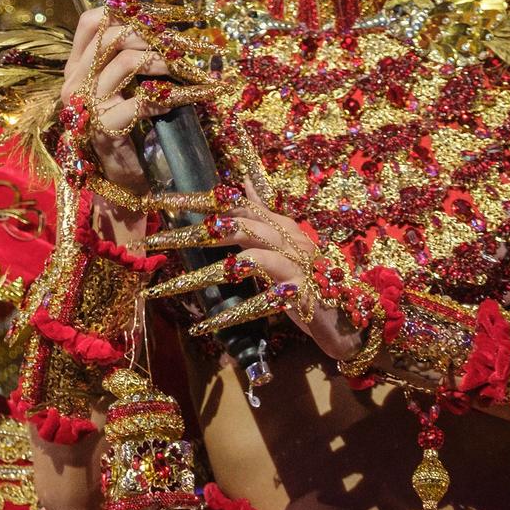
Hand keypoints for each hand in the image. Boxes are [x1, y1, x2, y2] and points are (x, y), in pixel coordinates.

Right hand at [60, 7, 174, 196]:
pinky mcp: (106, 127)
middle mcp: (74, 83)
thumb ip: (129, 59)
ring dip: (163, 60)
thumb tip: (163, 26)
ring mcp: (86, 105)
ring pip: (125, 60)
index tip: (162, 15)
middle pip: (111, 35)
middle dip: (153, 34)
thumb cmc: (129, 129)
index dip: (128, 12)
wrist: (122, 179)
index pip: (91, 21)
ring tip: (186, 68)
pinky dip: (173, 94)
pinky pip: (142, 99)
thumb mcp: (124, 86)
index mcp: (75, 68)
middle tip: (183, 43)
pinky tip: (190, 96)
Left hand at [145, 183, 367, 361]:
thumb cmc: (312, 279)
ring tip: (170, 286)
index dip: (198, 200)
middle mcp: (288, 240)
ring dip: (205, 275)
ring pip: (246, 261)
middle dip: (193, 232)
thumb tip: (240, 182)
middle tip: (156, 240)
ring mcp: (297, 266)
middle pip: (237, 226)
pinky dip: (231, 314)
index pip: (235, 203)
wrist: (353, 318)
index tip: (159, 201)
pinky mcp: (302, 295)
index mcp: (280, 226)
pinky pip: (261, 303)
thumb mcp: (286, 242)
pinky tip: (203, 327)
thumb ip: (262, 213)